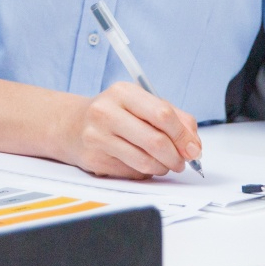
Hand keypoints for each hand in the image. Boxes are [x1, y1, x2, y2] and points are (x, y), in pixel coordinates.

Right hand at [56, 82, 200, 178]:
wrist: (70, 124)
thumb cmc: (114, 114)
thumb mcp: (141, 103)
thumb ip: (174, 118)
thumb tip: (194, 145)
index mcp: (123, 92)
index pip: (163, 115)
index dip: (183, 135)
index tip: (193, 148)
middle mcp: (106, 112)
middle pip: (156, 141)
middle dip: (176, 157)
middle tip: (181, 161)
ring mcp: (97, 136)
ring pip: (145, 161)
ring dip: (162, 167)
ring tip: (163, 163)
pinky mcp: (94, 159)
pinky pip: (132, 173)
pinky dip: (144, 172)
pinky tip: (140, 163)